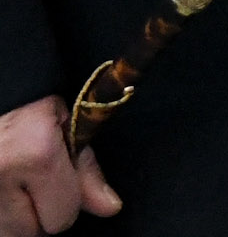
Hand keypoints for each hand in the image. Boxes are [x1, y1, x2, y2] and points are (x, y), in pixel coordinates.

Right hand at [0, 93, 119, 235]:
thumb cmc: (30, 109)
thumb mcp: (66, 128)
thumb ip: (87, 171)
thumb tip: (110, 208)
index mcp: (37, 154)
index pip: (62, 218)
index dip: (67, 200)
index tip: (57, 176)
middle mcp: (2, 173)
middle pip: (34, 232)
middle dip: (40, 213)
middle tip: (33, 180)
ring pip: (11, 233)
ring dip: (18, 217)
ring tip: (17, 183)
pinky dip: (3, 213)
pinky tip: (4, 188)